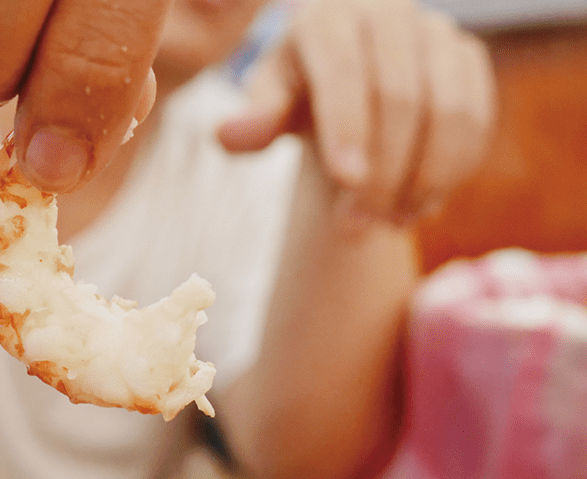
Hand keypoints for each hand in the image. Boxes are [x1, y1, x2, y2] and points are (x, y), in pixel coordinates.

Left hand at [217, 0, 495, 229]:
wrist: (346, 87)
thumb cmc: (296, 97)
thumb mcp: (268, 106)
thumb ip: (252, 121)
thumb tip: (229, 134)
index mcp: (329, 18)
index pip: (344, 72)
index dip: (349, 126)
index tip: (347, 182)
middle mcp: (390, 13)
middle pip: (401, 98)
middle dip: (382, 172)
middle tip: (354, 229)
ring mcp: (437, 33)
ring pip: (449, 113)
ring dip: (422, 181)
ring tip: (387, 224)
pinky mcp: (469, 60)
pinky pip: (477, 122)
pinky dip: (452, 172)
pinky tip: (417, 207)